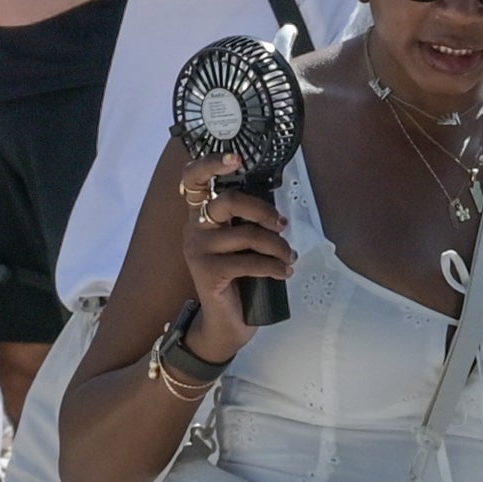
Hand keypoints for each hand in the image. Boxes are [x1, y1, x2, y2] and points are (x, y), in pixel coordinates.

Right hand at [178, 169, 295, 314]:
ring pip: (247, 234)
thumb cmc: (237, 279)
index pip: (193, 180)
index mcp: (200, 216)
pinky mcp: (208, 272)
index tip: (235, 158)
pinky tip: (284, 272)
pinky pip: (249, 262)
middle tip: (281, 224)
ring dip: (277, 246)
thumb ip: (245, 223)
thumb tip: (277, 210)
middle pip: (228, 202)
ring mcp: (198, 250)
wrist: (225, 323)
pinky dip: (274, 266)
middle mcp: (194, 228)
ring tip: (288, 256)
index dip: (211, 164)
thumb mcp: (240, 245)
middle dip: (262, 210)